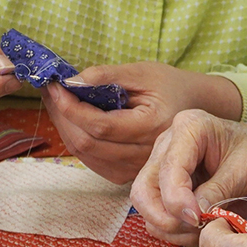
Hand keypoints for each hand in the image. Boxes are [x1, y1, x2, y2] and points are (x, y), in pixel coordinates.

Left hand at [42, 62, 242, 183]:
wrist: (194, 108)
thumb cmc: (170, 86)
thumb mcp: (142, 72)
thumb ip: (107, 76)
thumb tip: (71, 81)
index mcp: (152, 127)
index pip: (100, 126)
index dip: (71, 107)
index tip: (56, 86)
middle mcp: (144, 154)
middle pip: (87, 144)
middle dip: (62, 116)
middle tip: (52, 91)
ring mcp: (135, 168)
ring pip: (85, 155)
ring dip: (65, 128)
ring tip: (60, 102)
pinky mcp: (126, 174)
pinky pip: (91, 161)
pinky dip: (77, 140)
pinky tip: (74, 120)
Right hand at [130, 109, 246, 246]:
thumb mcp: (246, 169)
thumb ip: (218, 190)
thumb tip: (193, 216)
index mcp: (190, 127)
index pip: (168, 168)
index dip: (177, 200)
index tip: (197, 220)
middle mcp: (168, 144)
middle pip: (144, 189)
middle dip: (165, 217)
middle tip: (196, 229)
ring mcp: (163, 166)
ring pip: (145, 206)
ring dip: (169, 228)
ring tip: (202, 230)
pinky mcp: (166, 187)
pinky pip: (155, 215)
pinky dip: (172, 230)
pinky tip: (197, 230)